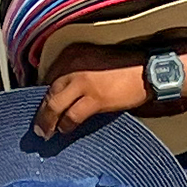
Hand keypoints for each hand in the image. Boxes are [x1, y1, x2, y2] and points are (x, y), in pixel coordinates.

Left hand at [33, 41, 151, 137]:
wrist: (148, 71)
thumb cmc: (125, 68)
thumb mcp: (95, 62)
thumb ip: (78, 72)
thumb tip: (64, 94)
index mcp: (73, 54)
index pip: (49, 77)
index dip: (42, 95)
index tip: (42, 107)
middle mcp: (74, 65)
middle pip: (49, 91)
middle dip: (41, 111)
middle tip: (37, 125)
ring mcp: (83, 82)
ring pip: (55, 105)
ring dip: (48, 122)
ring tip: (45, 132)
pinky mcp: (95, 98)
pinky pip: (72, 115)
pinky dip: (65, 125)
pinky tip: (63, 130)